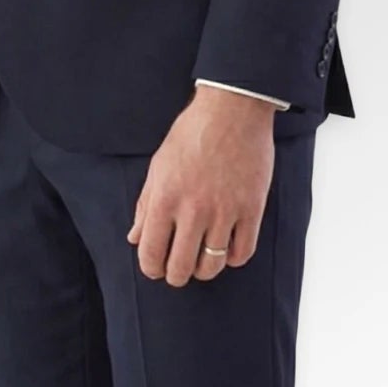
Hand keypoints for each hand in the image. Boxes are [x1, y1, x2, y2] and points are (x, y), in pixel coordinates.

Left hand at [126, 86, 275, 285]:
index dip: (150, 267)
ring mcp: (224, 212)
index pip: (150, 252)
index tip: (154, 268)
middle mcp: (193, 210)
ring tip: (200, 261)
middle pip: (181, 268)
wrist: (232, 111)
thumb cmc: (191, 133)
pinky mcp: (252, 210)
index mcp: (165, 198)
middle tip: (176, 270)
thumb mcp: (158, 165)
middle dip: (175, 275)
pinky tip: (225, 249)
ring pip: (212, 265)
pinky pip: (242, 253)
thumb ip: (145, 204)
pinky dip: (232, 258)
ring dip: (203, 269)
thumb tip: (135, 237)